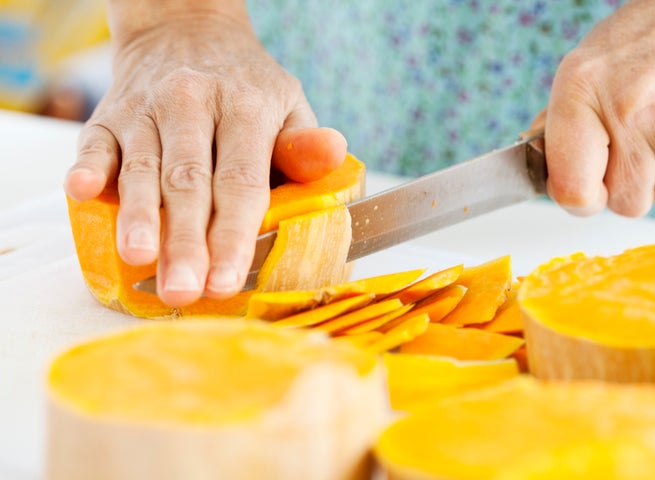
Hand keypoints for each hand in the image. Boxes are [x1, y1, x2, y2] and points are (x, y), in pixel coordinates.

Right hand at [63, 11, 346, 306]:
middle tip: (184, 290)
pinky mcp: (109, 114)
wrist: (187, 30)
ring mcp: (146, 108)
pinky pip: (94, 142)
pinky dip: (87, 168)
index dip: (232, 234)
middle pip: (188, 183)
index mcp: (245, 106)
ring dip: (137, 216)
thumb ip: (302, 143)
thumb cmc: (246, 86)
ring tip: (139, 258)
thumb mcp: (287, 104)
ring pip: (141, 168)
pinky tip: (82, 193)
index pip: (241, 181)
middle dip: (185, 241)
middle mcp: (192, 102)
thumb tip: (333, 153)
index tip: (227, 280)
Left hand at [543, 0, 654, 216]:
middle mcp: (630, 113)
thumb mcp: (589, 66)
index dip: (581, 200)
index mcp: (583, 91)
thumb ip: (561, 119)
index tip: (587, 190)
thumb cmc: (650, 35)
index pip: (573, 192)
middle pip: (626, 204)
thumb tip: (539, 162)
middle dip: (631, 184)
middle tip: (639, 145)